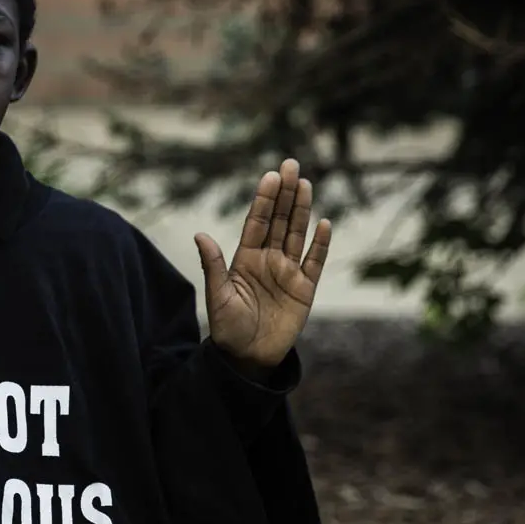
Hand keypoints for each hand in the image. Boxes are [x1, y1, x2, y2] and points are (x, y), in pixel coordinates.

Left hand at [195, 158, 331, 370]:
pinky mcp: (305, 289)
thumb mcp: (217, 296)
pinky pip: (315, 262)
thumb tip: (199, 234)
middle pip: (279, 220)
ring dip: (302, 210)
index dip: (264, 199)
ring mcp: (288, 272)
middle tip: (291, 165)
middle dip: (285, 194)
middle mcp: (268, 259)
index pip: (256, 222)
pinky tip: (325, 224)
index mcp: (245, 258)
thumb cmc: (227, 328)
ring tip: (305, 184)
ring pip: (297, 234)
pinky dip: (321, 244)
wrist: (247, 357)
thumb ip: (213, 265)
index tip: (270, 175)